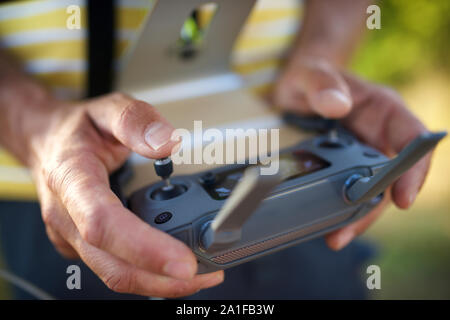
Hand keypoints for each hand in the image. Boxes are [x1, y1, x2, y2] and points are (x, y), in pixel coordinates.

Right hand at [27, 93, 223, 296]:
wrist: (45, 143)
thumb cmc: (75, 130)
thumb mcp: (106, 109)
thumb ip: (135, 121)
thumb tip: (167, 144)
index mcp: (71, 180)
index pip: (105, 224)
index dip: (145, 248)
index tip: (183, 261)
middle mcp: (67, 217)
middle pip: (113, 265)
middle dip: (163, 279)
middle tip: (207, 274)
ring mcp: (71, 236)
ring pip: (115, 274)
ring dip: (159, 282)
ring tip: (200, 274)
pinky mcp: (81, 246)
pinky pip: (114, 268)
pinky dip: (147, 273)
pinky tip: (172, 265)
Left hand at [274, 57, 431, 249]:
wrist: (296, 86)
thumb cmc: (309, 75)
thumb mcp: (309, 73)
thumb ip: (321, 82)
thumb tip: (337, 105)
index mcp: (382, 109)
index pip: (411, 137)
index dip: (413, 169)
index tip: (403, 198)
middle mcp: (378, 135)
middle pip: (392, 176)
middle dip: (377, 206)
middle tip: (350, 230)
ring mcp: (361, 153)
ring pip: (371, 190)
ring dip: (357, 216)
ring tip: (335, 237)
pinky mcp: (343, 166)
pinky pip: (349, 191)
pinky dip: (341, 209)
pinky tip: (326, 224)